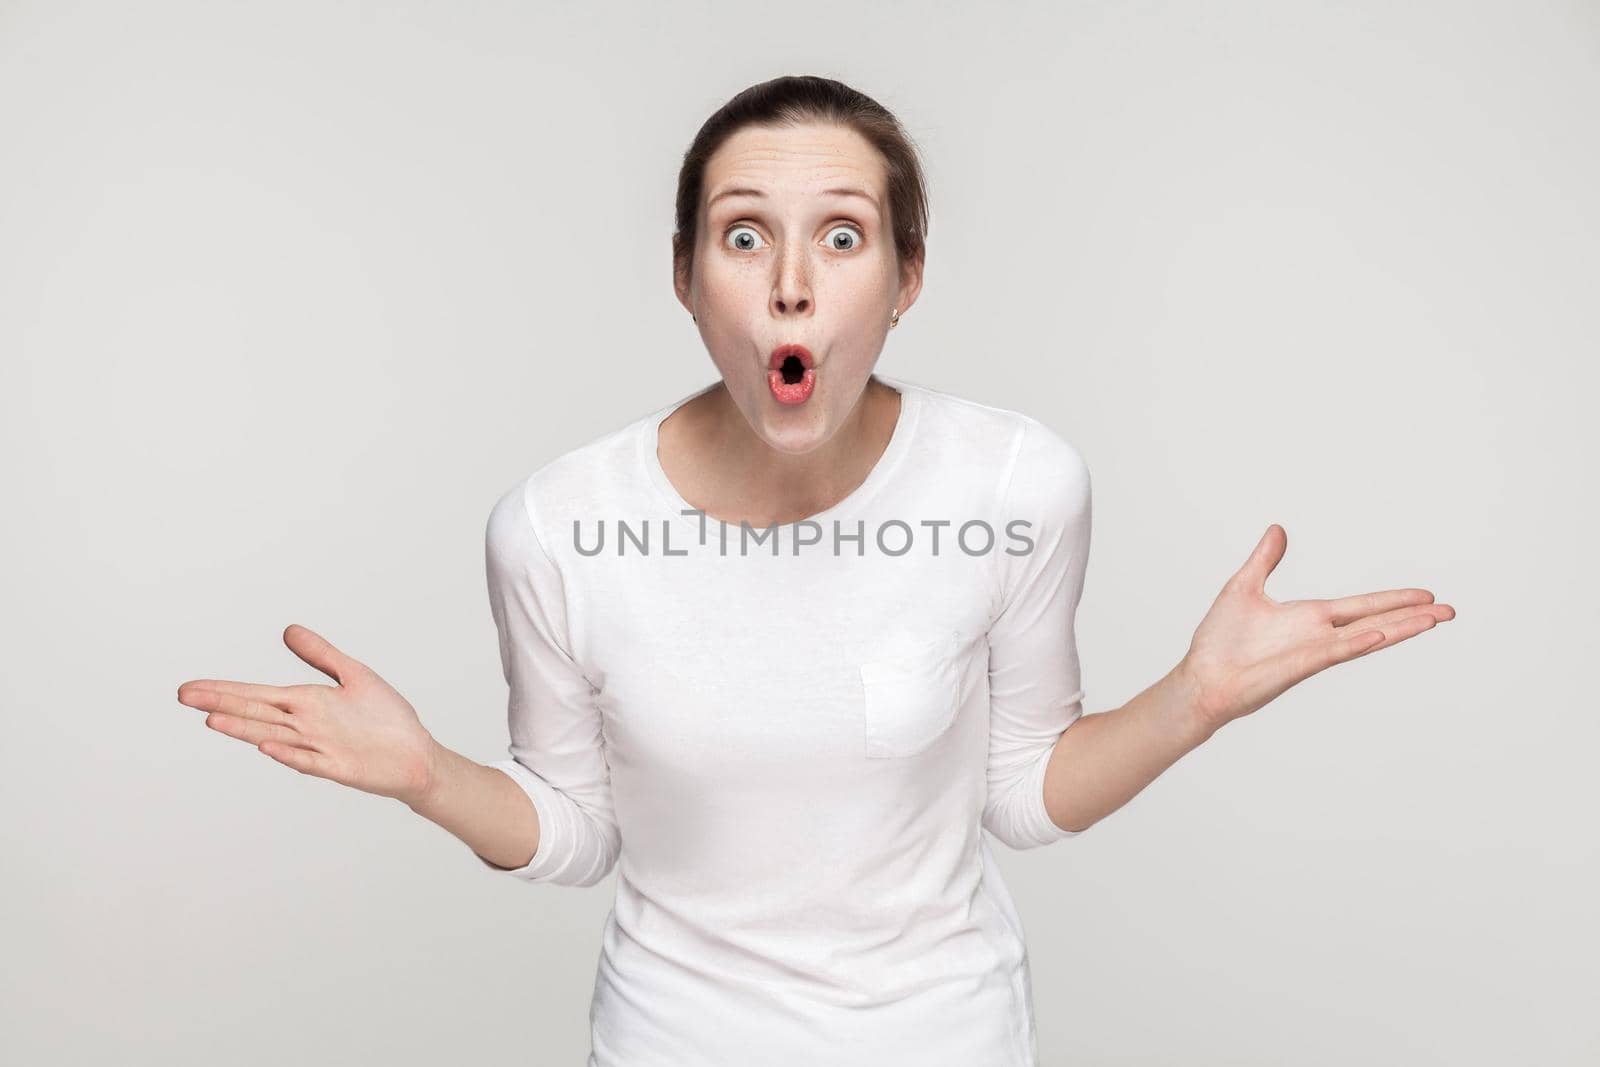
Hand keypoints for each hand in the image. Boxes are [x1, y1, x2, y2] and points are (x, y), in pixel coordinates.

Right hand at [177, 624, 440, 805]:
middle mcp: (306, 725)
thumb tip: (288, 630)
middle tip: (183, 696)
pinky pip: (308, 760)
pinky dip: (288, 753)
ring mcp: (319, 747)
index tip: (189, 687)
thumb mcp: (353, 675)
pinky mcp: (338, 767)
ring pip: (274, 735)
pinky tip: (266, 745)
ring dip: (244, 728)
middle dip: (220, 703)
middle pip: (256, 712)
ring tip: (211, 719)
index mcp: (307, 703)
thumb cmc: (386, 718)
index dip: (223, 690)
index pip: (256, 695)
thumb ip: (320, 655)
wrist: (417, 755)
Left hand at [1178, 525, 1455, 735]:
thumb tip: (1276, 529)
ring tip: (1434, 620)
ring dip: (1399, 629)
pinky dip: (1356, 642)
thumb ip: (1264, 560)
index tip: (1426, 595)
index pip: (1362, 605)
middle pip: (1376, 621)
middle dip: (1412, 616)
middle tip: (1451, 610)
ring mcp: (1311, 652)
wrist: (1201, 677)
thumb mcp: (1244, 587)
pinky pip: (1332, 652)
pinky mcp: (1297, 666)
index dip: (1393, 600)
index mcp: (1309, 617)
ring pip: (1365, 637)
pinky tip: (1380, 634)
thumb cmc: (1220, 642)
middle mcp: (1318, 635)